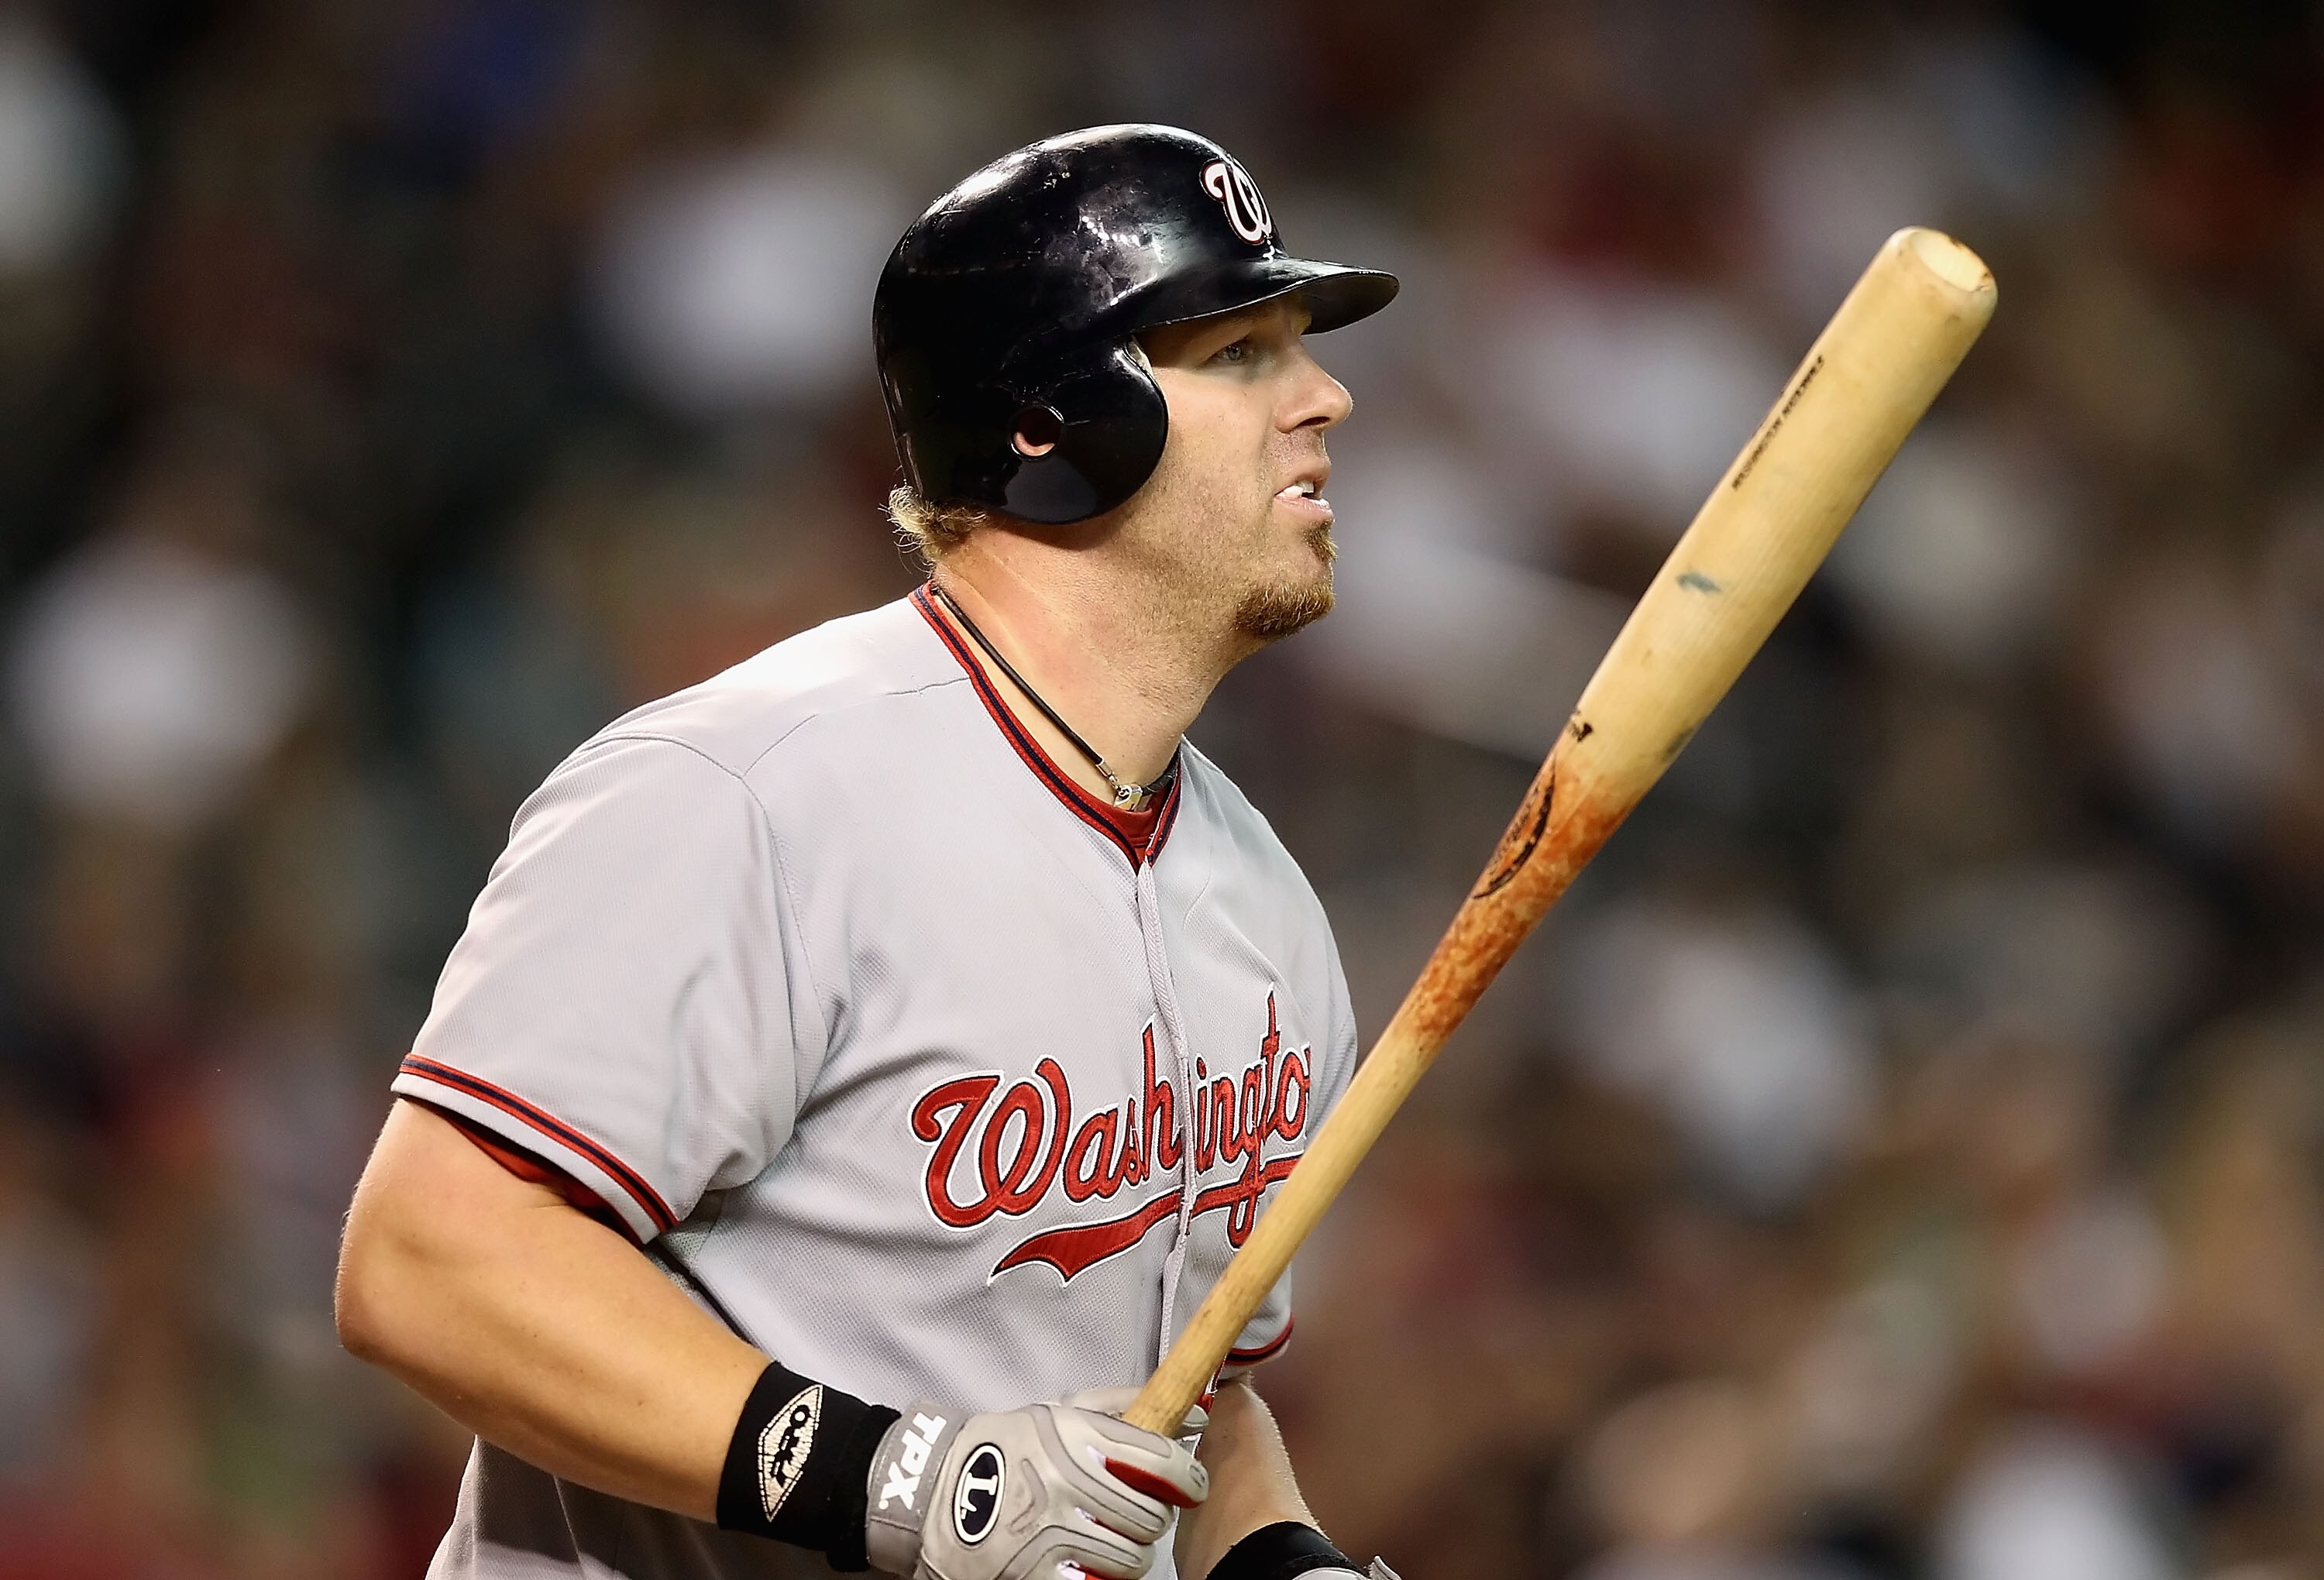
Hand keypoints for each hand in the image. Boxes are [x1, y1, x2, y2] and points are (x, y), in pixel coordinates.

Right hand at [864, 1393, 1208, 1578]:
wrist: (933, 1494)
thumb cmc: (1005, 1447)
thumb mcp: (1059, 1412)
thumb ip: (1123, 1406)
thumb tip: (1194, 1406)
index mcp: (1078, 1438)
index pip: (1163, 1462)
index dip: (1188, 1477)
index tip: (1189, 1484)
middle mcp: (1069, 1486)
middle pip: (1152, 1518)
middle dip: (1151, 1517)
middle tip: (1134, 1512)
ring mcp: (1053, 1536)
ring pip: (1132, 1560)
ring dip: (1127, 1552)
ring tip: (1106, 1538)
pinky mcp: (1038, 1577)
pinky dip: (1100, 1579)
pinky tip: (1087, 1563)